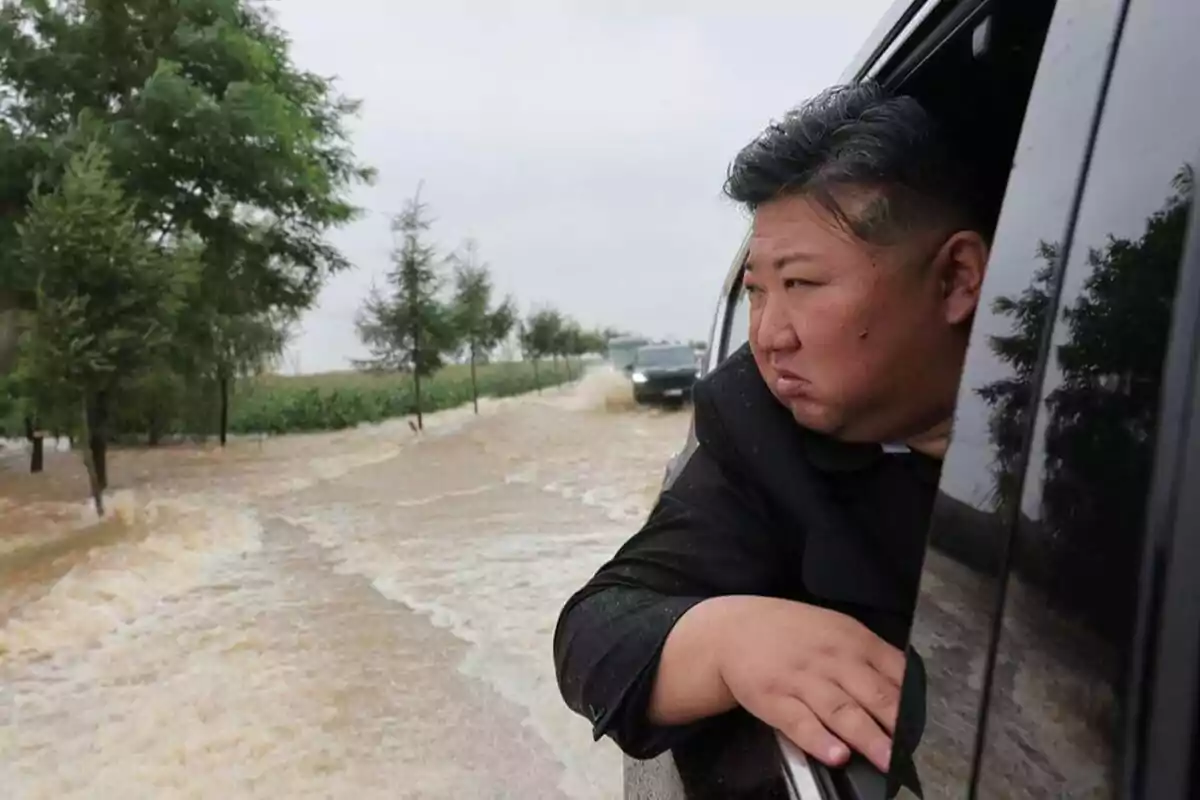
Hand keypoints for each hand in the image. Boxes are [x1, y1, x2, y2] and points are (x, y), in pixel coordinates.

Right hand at [711, 596, 905, 771]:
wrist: (732, 629)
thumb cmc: (790, 632)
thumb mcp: (836, 629)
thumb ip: (872, 656)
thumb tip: (909, 688)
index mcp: (852, 640)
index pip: (894, 672)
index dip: (912, 703)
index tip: (925, 729)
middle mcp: (830, 659)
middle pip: (872, 694)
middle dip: (897, 725)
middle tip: (914, 751)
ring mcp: (801, 680)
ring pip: (841, 711)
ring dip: (866, 737)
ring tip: (886, 760)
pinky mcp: (774, 699)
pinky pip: (800, 723)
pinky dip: (819, 740)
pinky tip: (835, 755)